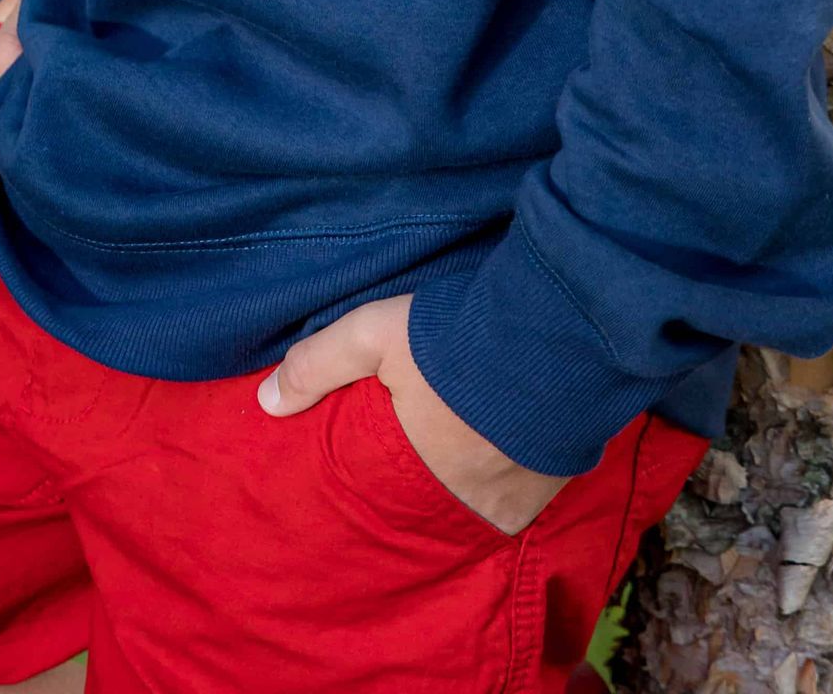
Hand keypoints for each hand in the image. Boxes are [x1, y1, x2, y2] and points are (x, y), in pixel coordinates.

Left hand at [257, 294, 570, 535]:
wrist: (559, 328)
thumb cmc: (457, 339)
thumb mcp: (374, 336)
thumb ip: (318, 366)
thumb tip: (266, 403)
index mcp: (426, 480)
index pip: (395, 500)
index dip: (390, 477)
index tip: (387, 460)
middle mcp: (476, 504)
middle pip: (444, 496)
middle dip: (436, 472)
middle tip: (433, 441)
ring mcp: (526, 497)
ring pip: (489, 491)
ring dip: (480, 466)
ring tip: (472, 432)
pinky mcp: (565, 476)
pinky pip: (531, 482)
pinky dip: (518, 462)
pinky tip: (513, 428)